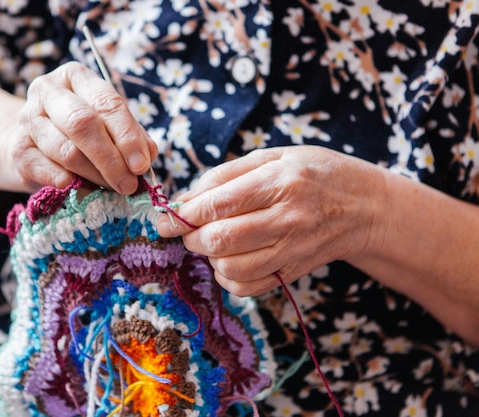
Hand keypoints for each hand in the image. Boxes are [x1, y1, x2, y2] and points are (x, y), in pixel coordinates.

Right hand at [11, 62, 157, 192]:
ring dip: (94, 175)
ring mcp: (27, 119)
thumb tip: (149, 154)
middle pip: (83, 123)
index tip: (142, 164)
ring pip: (66, 150)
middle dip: (111, 158)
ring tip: (111, 189)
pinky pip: (44, 169)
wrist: (26, 143)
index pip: (107, 103)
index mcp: (76, 77)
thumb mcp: (105, 125)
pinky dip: (65, 182)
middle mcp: (47, 91)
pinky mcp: (17, 149)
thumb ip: (130, 135)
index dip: (128, 136)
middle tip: (129, 184)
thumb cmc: (76, 133)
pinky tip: (79, 188)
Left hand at [157, 146, 387, 295]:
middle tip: (186, 229)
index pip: (219, 203)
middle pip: (221, 239)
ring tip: (212, 240)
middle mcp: (289, 218)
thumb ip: (225, 174)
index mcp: (281, 181)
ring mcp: (293, 250)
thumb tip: (184, 199)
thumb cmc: (314, 173)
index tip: (163, 219)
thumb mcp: (273, 156)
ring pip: (231, 267)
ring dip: (208, 256)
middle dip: (191, 237)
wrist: (363, 207)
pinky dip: (227, 277)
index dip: (184, 214)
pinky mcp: (292, 273)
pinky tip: (230, 258)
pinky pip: (247, 287)